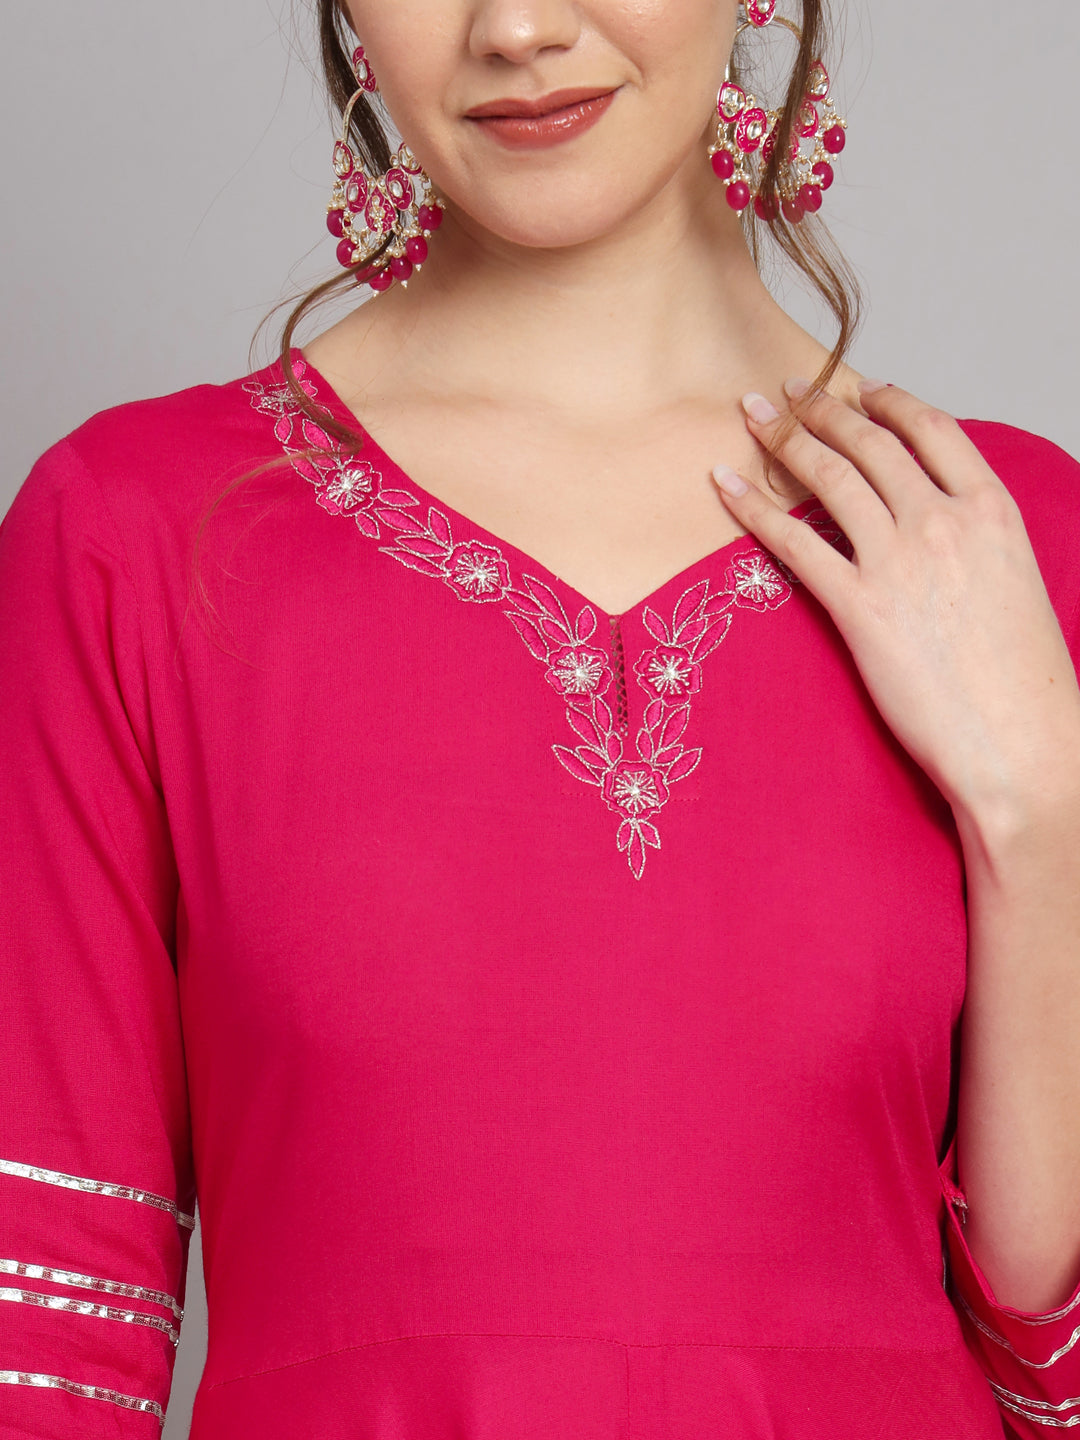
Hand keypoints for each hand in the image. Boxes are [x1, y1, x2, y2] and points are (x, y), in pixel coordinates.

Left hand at [711, 378, 1079, 828]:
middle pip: (871, 443)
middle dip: (822, 407)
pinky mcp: (859, 608)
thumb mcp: (1016, 581)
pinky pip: (793, 542)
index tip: (861, 388)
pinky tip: (725, 483)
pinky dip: (753, 506)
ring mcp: (898, 562)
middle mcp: (944, 523)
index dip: (890, 401)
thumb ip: (977, 539)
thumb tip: (941, 522)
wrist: (1021, 742)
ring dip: (786, 436)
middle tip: (789, 389)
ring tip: (754, 414)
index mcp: (992, 510)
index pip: (932, 430)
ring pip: (830, 477)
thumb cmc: (1022, 679)